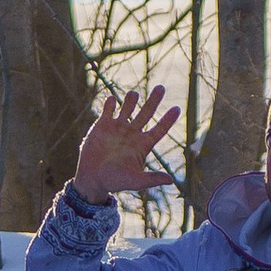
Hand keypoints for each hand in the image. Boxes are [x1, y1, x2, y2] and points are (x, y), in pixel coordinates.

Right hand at [71, 86, 181, 207]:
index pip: (159, 129)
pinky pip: (108, 109)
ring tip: (133, 94)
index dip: (168, 119)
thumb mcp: (135, 181)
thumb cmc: (115, 182)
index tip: (177, 108)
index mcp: (142, 145)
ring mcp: (117, 128)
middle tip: (161, 88)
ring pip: (128, 107)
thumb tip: (171, 181)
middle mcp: (132, 133)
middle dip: (154, 100)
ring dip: (131, 99)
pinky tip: (113, 101)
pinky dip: (110, 103)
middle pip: (146, 113)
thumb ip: (152, 179)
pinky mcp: (102, 125)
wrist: (93, 178)